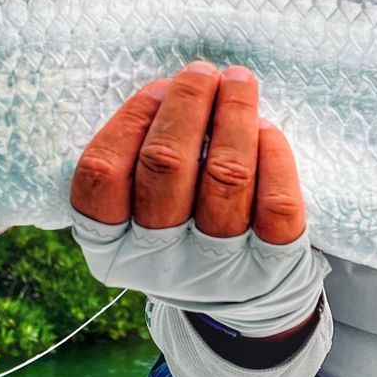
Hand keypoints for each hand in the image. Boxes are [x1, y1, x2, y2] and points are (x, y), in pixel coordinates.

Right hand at [69, 61, 323, 338]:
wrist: (241, 303)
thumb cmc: (181, 232)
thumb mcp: (137, 214)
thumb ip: (138, 162)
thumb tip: (171, 89)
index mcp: (110, 247)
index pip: (101, 175)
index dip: (130, 120)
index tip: (156, 89)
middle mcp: (158, 262)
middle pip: (165, 166)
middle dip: (186, 104)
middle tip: (201, 72)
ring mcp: (215, 268)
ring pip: (225, 176)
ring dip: (232, 115)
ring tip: (237, 82)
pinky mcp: (269, 267)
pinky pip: (276, 203)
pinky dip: (273, 156)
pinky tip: (265, 130)